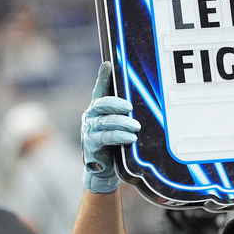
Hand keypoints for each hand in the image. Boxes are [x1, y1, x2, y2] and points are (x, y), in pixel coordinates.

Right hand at [80, 62, 140, 192]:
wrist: (103, 169)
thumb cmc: (113, 142)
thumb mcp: (119, 124)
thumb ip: (125, 110)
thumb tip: (144, 95)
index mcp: (98, 107)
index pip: (100, 89)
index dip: (103, 77)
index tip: (109, 65)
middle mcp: (91, 116)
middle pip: (101, 104)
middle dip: (116, 103)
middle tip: (129, 106)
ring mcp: (89, 130)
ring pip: (105, 122)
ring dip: (121, 123)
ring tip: (136, 126)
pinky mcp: (91, 144)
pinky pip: (105, 137)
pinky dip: (119, 136)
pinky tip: (131, 138)